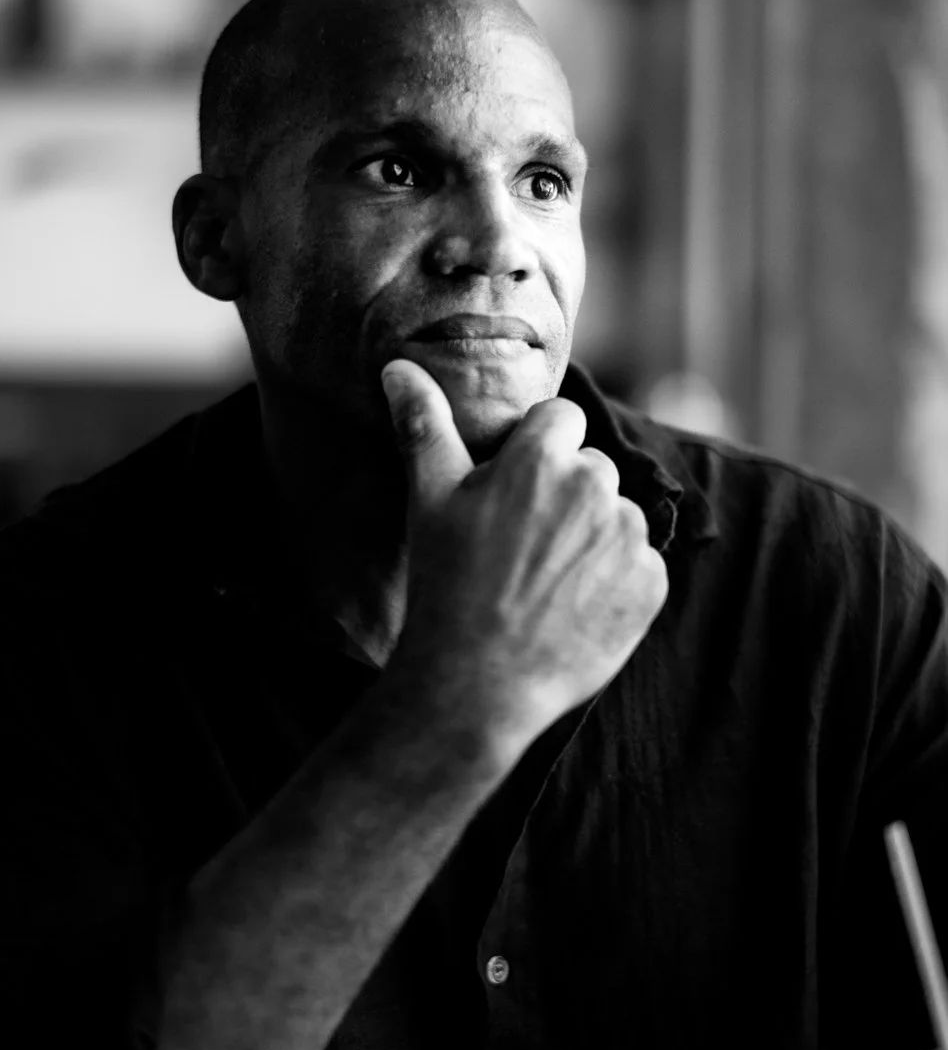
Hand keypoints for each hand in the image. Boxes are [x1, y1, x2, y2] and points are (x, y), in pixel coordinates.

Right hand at [380, 358, 668, 766]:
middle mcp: (596, 488)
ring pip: (616, 517)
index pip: (561, 419)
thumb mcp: (428, 499)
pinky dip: (614, 582)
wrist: (476, 684)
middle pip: (591, 469)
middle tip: (521, 546)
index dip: (536, 452)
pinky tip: (572, 608)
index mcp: (542, 458)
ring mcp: (628, 539)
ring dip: (591, 538)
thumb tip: (399, 366)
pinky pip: (639, 565)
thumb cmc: (445, 585)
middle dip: (565, 496)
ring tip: (545, 582)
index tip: (512, 491)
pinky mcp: (651, 585)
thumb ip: (423, 425)